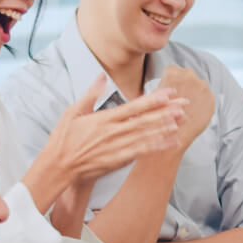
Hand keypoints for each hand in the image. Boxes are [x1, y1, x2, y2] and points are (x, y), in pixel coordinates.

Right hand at [44, 75, 187, 182]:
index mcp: (104, 119)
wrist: (58, 166)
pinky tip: (168, 143)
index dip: (153, 100)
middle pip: (145, 120)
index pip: (133, 106)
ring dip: (164, 128)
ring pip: (145, 136)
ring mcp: (116, 147)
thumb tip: (102, 76)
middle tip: (184, 105)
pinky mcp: (117, 160)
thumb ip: (91, 93)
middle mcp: (113, 132)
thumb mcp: (74, 111)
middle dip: (166, 112)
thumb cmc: (64, 139)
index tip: (169, 93)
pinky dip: (155, 147)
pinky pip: (139, 153)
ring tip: (181, 121)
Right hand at [157, 65, 215, 152]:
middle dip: (184, 84)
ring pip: (199, 85)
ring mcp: (202, 86)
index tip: (172, 88)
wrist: (176, 134)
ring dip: (195, 92)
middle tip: (180, 98)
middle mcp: (189, 75)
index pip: (173, 70)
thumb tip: (165, 84)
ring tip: (188, 106)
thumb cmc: (161, 117)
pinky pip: (207, 97)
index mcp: (173, 72)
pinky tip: (195, 110)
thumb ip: (161, 86)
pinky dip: (202, 102)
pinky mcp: (211, 97)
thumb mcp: (154, 98)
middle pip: (187, 75)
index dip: (171, 80)